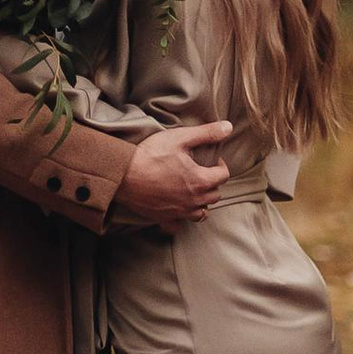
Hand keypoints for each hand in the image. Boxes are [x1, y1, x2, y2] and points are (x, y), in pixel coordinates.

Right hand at [114, 119, 233, 227]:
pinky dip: (181, 219)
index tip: (214, 160)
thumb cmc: (151, 154)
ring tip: (195, 192)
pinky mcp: (163, 218)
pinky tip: (177, 210)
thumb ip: (206, 133)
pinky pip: (178, 226)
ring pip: (201, 214)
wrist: (124, 174)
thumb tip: (228, 127)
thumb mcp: (180, 138)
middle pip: (214, 196)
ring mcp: (179, 212)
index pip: (223, 176)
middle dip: (213, 183)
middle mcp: (193, 200)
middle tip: (203, 172)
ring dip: (202, 203)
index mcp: (200, 181)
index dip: (221, 165)